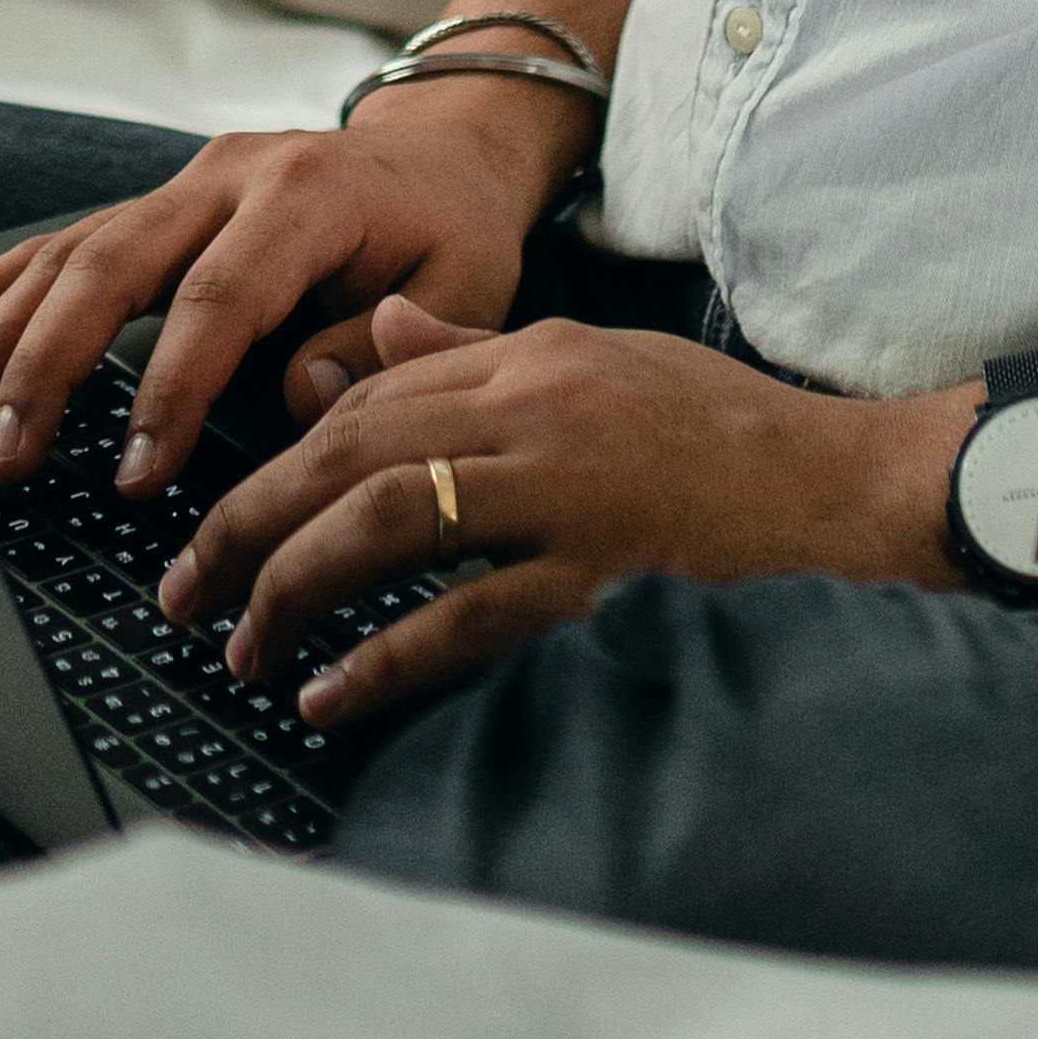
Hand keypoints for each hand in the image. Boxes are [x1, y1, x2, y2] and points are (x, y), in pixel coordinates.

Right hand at [0, 81, 569, 494]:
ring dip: (5, 334)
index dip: (170, 389)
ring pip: (73, 250)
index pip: (221, 297)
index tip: (133, 474)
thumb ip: (385, 347)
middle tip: (4, 454)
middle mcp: (230, 175)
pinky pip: (60, 241)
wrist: (444, 153)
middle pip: (116, 262)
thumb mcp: (463, 291)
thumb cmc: (451, 235)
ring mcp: (184, 182)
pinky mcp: (154, 202)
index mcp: (309, 195)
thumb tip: (299, 395)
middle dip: (51, 362)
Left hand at [158, 295, 958, 735]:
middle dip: (250, 520)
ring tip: (242, 642)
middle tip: (184, 587)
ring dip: (294, 584)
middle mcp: (539, 413)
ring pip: (389, 520)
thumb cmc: (730, 436)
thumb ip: (481, 360)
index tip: (217, 516)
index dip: (277, 459)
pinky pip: (468, 616)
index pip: (369, 397)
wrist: (853, 487)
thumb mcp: (601, 365)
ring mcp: (571, 494)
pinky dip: (385, 655)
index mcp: (534, 362)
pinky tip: (331, 692)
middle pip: (354, 451)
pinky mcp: (605, 575)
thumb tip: (370, 346)